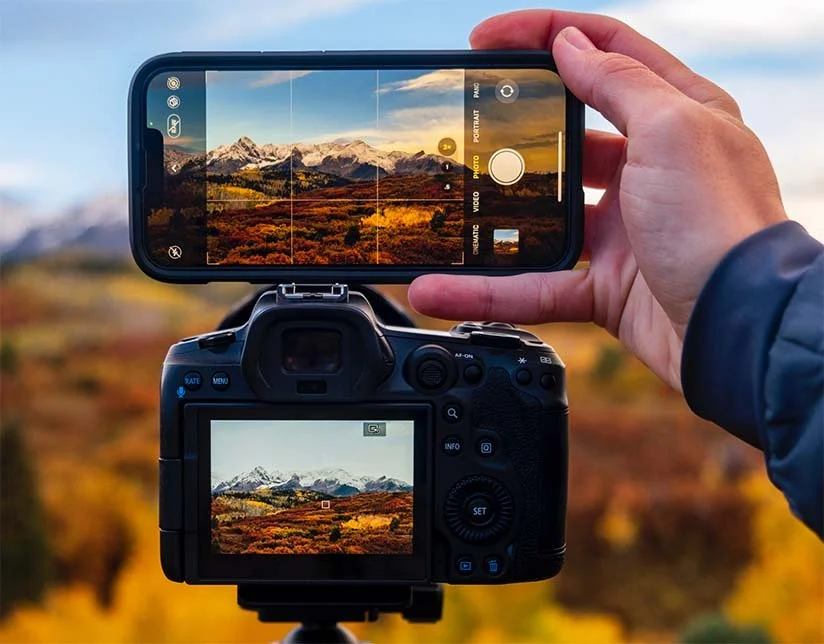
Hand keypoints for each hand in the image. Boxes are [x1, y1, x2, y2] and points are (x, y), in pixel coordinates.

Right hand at [408, 9, 787, 389]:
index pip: (605, 53)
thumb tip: (569, 45)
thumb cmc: (721, 223)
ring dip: (489, 220)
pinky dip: (490, 289)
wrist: (738, 329)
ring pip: (542, 217)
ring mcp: (625, 228)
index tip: (485, 41)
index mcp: (676, 115)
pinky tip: (443, 287)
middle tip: (461, 124)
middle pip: (566, 133)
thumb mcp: (672, 129)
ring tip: (443, 211)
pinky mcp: (605, 284)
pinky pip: (535, 284)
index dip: (544, 35)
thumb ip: (617, 83)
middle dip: (511, 129)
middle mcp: (650, 168)